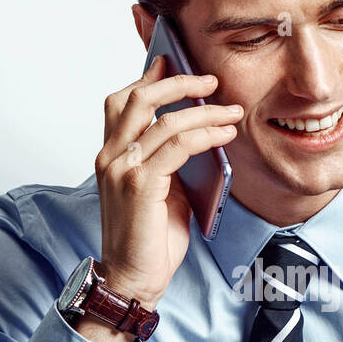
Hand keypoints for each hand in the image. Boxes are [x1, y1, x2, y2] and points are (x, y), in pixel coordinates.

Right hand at [96, 53, 241, 308]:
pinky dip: (205, 135)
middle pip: (140, 99)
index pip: (121, 101)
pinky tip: (225, 135)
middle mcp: (110, 156)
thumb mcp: (160, 189)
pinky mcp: (140, 186)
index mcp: (110, 155)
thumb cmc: (149, 238)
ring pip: (165, 120)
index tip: (176, 62)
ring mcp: (122, 170)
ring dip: (205, 111)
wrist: (134, 279)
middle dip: (179, 82)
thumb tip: (197, 133)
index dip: (149, 78)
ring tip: (232, 112)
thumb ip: (168, 159)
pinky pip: (177, 147)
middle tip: (212, 82)